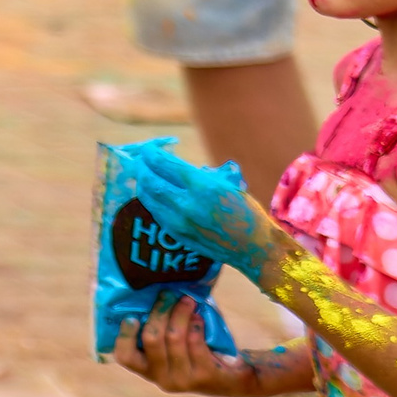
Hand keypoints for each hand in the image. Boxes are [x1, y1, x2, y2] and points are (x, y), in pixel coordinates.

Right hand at [112, 294, 269, 396]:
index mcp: (148, 369)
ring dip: (180, 313)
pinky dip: (196, 324)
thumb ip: (159, 325)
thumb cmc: (195, 350)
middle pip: (151, 339)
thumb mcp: (172, 342)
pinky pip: (195, 342)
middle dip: (159, 311)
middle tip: (168, 294)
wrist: (233, 377)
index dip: (125, 335)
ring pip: (174, 337)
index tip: (132, 316)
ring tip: (187, 300)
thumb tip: (151, 289)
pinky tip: (199, 316)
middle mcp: (162, 379)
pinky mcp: (204, 376)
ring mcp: (183, 380)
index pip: (125, 356)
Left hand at [128, 144, 277, 278]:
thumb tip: (178, 164)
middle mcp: (188, 205)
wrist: (254, 248)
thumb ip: (204, 173)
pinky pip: (156, 212)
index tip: (147, 148)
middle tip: (142, 160)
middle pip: (150, 180)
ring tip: (144, 174)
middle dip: (142, 167)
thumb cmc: (246, 212)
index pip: (164, 164)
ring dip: (143, 183)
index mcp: (203, 187)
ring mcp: (180, 222)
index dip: (151, 153)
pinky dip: (151, 200)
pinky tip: (154, 194)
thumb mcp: (229, 184)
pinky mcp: (178, 235)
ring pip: (149, 198)